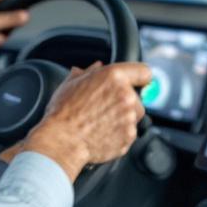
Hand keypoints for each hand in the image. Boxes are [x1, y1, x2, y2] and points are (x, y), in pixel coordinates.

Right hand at [12, 61, 150, 182]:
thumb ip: (89, 72)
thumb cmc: (63, 112)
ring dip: (122, 119)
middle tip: (104, 108)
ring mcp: (129, 118)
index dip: (139, 77)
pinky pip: (128, 134)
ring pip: (133, 117)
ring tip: (100, 122)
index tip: (136, 83)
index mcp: (114, 77)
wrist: (62, 140)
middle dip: (124, 102)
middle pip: (137, 98)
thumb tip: (97, 67)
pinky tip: (101, 133)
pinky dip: (118, 134)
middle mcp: (126, 96)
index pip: (144, 72)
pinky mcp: (129, 137)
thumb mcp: (71, 84)